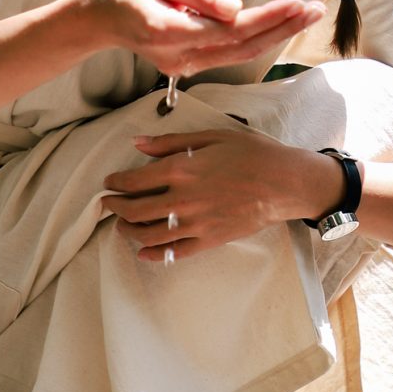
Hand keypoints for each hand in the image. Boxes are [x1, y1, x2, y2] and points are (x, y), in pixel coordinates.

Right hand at [75, 0, 323, 80]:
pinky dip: (258, 39)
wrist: (98, 18)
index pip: (231, 30)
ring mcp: (184, 65)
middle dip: (283, 29)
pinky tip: (281, 23)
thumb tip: (238, 7)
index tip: (297, 3)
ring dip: (276, 34)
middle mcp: (181, 58)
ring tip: (308, 13)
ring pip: (240, 55)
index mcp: (171, 33)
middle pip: (243, 48)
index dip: (268, 18)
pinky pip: (229, 54)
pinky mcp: (188, 64)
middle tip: (317, 9)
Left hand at [101, 128, 336, 260]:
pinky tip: (143, 251)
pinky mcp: (209, 240)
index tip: (109, 183)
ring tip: (122, 225)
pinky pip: (174, 252)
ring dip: (129, 231)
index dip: (116, 183)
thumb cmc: (251, 153)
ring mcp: (196, 223)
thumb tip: (137, 144)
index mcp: (181, 170)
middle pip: (136, 210)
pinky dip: (154, 254)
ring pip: (150, 234)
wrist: (284, 182)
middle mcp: (183, 199)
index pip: (135, 181)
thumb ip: (171, 142)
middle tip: (108, 204)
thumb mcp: (210, 137)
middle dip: (115, 208)